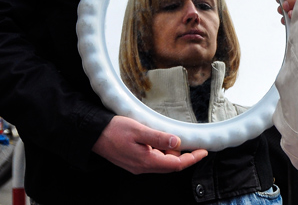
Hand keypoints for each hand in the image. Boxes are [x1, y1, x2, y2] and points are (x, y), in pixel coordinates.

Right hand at [92, 116, 207, 173]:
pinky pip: (153, 159)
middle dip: (184, 155)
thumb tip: (178, 143)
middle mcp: (143, 167)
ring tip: (174, 136)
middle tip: (193, 142)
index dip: (192, 158)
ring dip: (171, 152)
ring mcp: (138, 165)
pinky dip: (161, 151)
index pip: (176, 164)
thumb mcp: (139, 130)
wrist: (93, 134)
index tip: (203, 151)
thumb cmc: (114, 130)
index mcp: (146, 161)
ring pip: (162, 162)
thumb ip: (159, 137)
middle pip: (170, 165)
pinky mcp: (134, 161)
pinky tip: (161, 139)